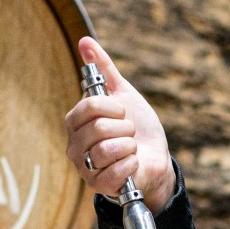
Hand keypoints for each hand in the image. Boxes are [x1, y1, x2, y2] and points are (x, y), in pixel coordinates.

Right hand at [62, 36, 175, 209]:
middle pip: (99, 129)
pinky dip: (131, 164)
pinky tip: (133, 163)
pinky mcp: (98, 186)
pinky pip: (115, 172)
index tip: (122, 112)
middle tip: (128, 133)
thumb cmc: (137, 127)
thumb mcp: (123, 94)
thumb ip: (104, 69)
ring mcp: (85, 168)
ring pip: (106, 150)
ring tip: (130, 148)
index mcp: (75, 122)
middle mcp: (74, 145)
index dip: (113, 107)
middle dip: (124, 129)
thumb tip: (85, 42)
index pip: (89, 107)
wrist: (155, 156)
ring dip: (129, 147)